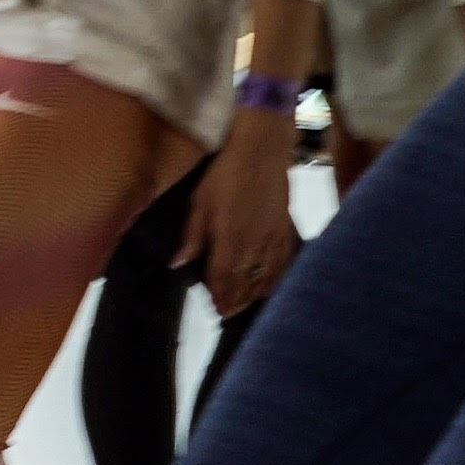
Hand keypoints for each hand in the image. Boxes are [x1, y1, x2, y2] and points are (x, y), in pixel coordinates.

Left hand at [192, 112, 303, 312]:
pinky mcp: (287, 230)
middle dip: (236, 301)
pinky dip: (278, 278)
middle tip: (227, 313)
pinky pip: (285, 263)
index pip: (223, 278)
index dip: (219, 297)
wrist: (261, 152)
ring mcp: (274, 238)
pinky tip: (272, 286)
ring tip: (245, 305)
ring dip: (256, 294)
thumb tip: (177, 264)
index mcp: (229, 238)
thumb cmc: (225, 174)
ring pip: (267, 277)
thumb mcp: (199, 202)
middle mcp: (254, 244)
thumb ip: (191, 236)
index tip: (215, 311)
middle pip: (246, 283)